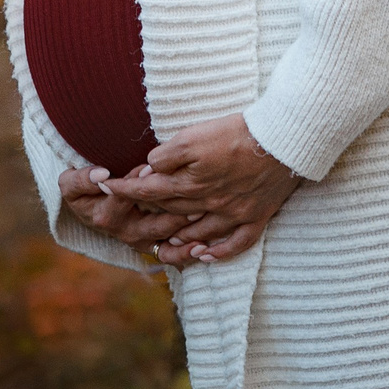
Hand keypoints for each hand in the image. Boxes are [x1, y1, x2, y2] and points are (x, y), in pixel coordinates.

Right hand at [57, 166, 190, 250]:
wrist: (87, 206)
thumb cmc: (82, 189)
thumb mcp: (71, 182)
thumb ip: (82, 178)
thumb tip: (102, 175)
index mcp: (105, 215)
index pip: (128, 198)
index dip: (143, 184)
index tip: (159, 171)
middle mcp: (124, 232)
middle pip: (154, 224)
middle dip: (176, 214)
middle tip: (198, 202)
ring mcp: (140, 242)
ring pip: (167, 241)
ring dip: (187, 234)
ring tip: (206, 222)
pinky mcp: (152, 247)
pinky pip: (170, 256)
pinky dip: (186, 254)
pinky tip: (203, 247)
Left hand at [103, 113, 303, 264]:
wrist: (283, 140)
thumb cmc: (237, 132)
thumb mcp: (194, 136)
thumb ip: (168, 156)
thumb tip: (149, 169)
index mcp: (191, 182)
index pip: (149, 189)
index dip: (125, 188)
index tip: (105, 186)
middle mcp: (209, 203)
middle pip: (172, 213)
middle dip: (149, 213)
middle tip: (131, 216)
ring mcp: (234, 213)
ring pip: (199, 233)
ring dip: (179, 240)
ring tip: (163, 245)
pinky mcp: (257, 216)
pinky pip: (236, 243)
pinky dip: (220, 252)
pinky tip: (206, 255)